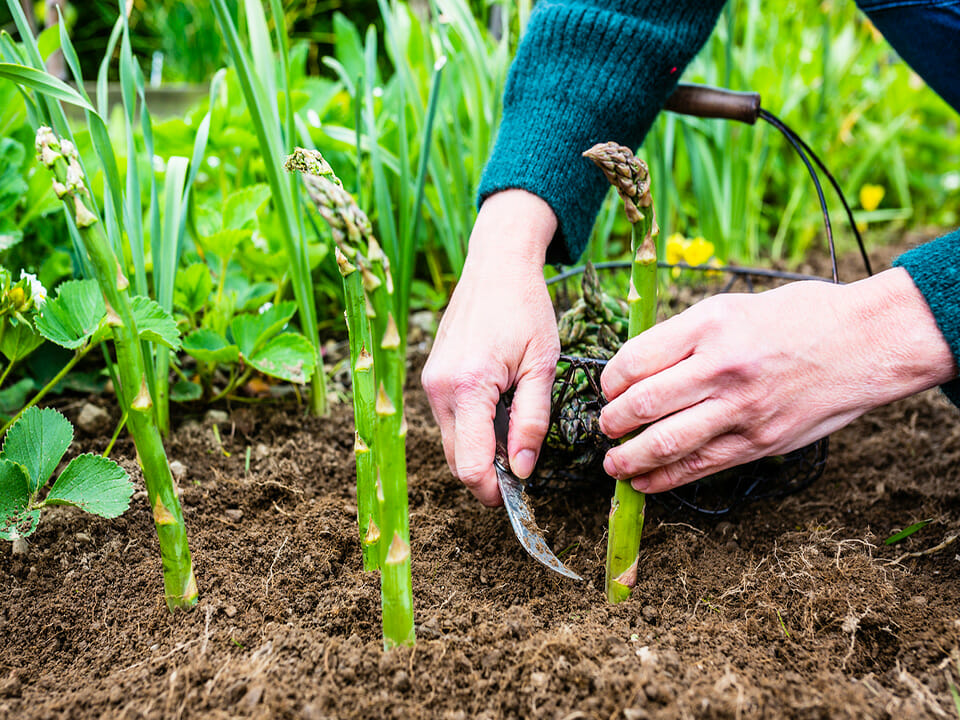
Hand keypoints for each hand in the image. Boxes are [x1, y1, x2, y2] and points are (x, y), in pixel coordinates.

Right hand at [421, 190, 560, 505]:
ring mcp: (430, 383)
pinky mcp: (432, 377)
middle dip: (488, 474)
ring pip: (452, 443)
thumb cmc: (525, 307)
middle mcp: (439, 389)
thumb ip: (532, 420)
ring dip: (482, 450)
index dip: (495, 489)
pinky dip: (473, 428)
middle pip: (457, 461)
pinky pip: (450, 420)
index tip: (520, 494)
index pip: (471, 464)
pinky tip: (500, 408)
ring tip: (516, 427)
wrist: (496, 264)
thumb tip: (523, 471)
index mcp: (468, 387)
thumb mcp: (542, 363)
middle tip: (524, 466)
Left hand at [598, 268, 956, 492]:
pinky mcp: (759, 441)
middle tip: (605, 426)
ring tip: (613, 463)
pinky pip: (700, 466)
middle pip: (642, 404)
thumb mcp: (735, 305)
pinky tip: (645, 482)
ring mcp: (741, 408)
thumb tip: (639, 366)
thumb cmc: (801, 316)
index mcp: (709, 324)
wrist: (868, 342)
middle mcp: (721, 366)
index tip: (607, 388)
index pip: (635, 359)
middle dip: (612, 421)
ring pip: (665, 442)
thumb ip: (687, 336)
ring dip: (629, 458)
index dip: (609, 380)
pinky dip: (665, 478)